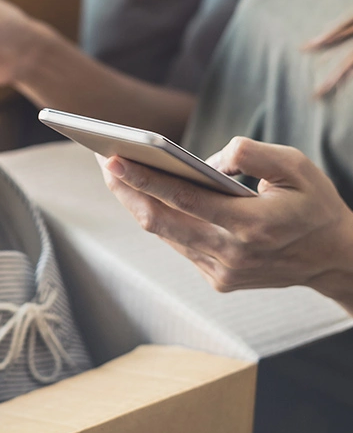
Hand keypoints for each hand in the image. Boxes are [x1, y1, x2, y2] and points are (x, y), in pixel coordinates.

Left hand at [101, 136, 352, 311]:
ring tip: (116, 173)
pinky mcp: (218, 279)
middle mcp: (231, 254)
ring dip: (137, 204)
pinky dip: (159, 219)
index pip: (183, 200)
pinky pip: (178, 244)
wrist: (335, 259)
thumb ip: (253, 153)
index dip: (144, 179)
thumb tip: (208, 159)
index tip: (112, 159)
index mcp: (252, 225)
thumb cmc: (315, 204)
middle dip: (125, 190)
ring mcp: (222, 271)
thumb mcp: (297, 166)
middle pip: (160, 221)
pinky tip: (144, 195)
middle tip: (103, 159)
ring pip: (164, 234)